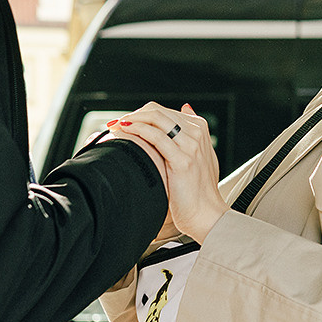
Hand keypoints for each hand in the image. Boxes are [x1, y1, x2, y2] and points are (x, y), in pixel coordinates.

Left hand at [106, 103, 223, 242]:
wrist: (206, 214)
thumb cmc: (200, 189)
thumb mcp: (202, 154)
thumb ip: (192, 132)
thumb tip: (185, 107)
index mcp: (199, 129)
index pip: (163, 110)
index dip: (140, 114)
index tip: (125, 121)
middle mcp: (196, 133)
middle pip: (157, 111)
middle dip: (133, 114)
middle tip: (116, 123)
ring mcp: (190, 146)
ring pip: (156, 119)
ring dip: (131, 119)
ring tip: (116, 127)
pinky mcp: (182, 160)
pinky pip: (156, 137)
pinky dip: (137, 130)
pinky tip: (126, 133)